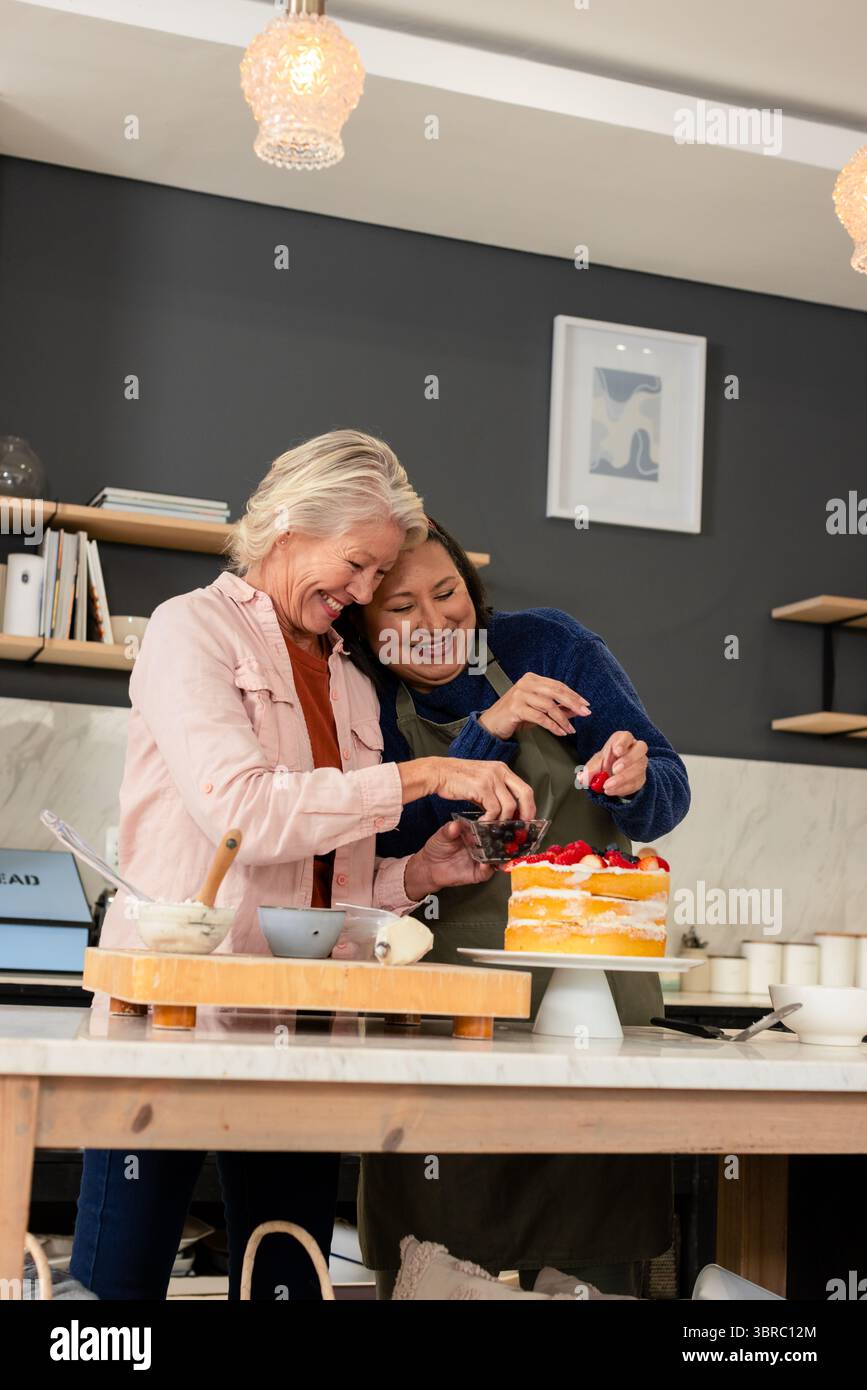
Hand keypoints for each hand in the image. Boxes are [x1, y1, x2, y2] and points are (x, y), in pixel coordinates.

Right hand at [399, 757, 535, 819]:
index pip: (524, 788)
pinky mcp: (482, 787)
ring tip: (495, 827)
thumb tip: (506, 812)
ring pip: (509, 805)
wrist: (438, 772)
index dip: (529, 806)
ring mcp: (492, 778)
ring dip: (503, 820)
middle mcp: (500, 771)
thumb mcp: (481, 781)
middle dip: (526, 813)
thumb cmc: (456, 779)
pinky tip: (482, 823)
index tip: (527, 819)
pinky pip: (494, 809)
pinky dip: (490, 820)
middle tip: (521, 827)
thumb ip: (495, 793)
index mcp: (502, 769)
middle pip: (525, 794)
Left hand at [404, 821, 494, 899]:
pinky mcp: (478, 872)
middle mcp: (480, 845)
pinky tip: (485, 864)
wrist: (430, 868)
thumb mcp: (441, 836)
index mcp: (473, 832)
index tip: (493, 823)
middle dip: (501, 840)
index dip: (491, 824)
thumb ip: (448, 830)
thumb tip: (455, 824)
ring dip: (499, 856)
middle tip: (501, 838)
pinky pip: (487, 871)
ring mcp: (481, 859)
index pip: (487, 827)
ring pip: (496, 857)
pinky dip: (488, 868)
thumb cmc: (437, 848)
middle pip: (496, 842)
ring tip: (498, 853)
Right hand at [477, 672, 590, 740]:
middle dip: (573, 703)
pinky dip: (552, 726)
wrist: (491, 725)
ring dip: (563, 719)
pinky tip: (559, 731)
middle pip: (556, 692)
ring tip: (570, 729)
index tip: (585, 704)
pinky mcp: (516, 708)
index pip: (557, 685)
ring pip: (549, 706)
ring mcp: (520, 695)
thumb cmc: (513, 716)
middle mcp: (526, 684)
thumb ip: (556, 707)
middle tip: (585, 712)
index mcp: (532, 679)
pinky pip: (540, 717)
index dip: (573, 695)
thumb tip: (575, 709)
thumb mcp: (537, 710)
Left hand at [578, 731, 647, 797]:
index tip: (616, 751)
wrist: (615, 774)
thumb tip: (582, 778)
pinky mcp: (641, 777)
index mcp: (623, 740)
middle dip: (627, 759)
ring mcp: (640, 763)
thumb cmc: (607, 762)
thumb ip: (589, 769)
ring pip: (638, 768)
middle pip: (641, 748)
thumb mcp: (596, 763)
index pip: (626, 736)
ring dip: (622, 778)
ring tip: (607, 785)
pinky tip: (612, 790)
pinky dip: (622, 788)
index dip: (622, 743)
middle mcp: (635, 749)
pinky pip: (635, 782)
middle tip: (614, 769)